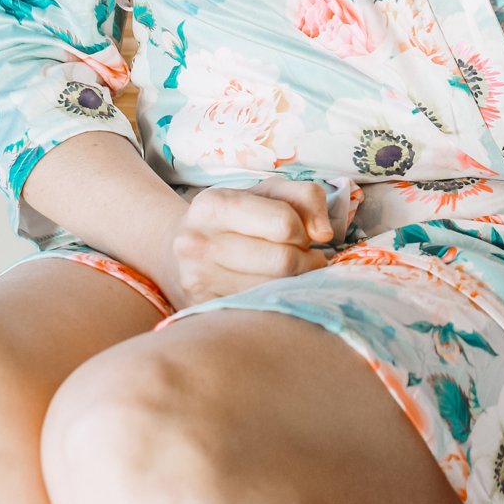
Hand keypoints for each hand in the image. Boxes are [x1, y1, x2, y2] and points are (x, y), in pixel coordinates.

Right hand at [157, 181, 335, 310]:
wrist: (179, 249)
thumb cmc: (235, 217)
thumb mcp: (268, 193)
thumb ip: (306, 197)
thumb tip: (324, 234)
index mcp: (212, 205)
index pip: (284, 223)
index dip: (303, 231)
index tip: (300, 235)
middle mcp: (196, 243)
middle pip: (283, 262)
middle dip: (305, 260)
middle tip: (302, 257)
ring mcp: (196, 281)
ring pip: (274, 290)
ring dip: (295, 283)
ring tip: (287, 272)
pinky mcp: (203, 309)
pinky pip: (259, 310)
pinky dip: (276, 300)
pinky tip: (271, 289)